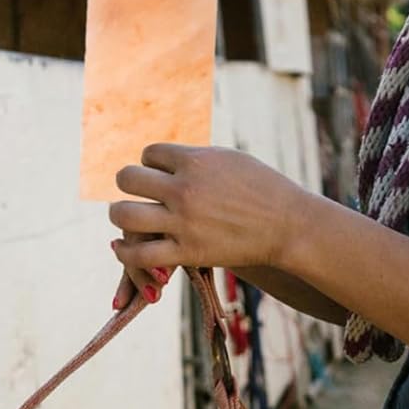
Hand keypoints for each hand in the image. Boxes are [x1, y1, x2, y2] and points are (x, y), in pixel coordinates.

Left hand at [107, 144, 304, 302]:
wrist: (288, 225)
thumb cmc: (261, 188)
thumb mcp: (229, 158)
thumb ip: (193, 156)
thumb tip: (160, 157)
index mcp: (195, 160)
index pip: (148, 153)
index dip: (150, 163)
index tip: (160, 174)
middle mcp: (185, 189)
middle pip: (128, 179)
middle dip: (129, 184)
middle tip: (138, 193)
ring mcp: (184, 222)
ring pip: (124, 215)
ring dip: (120, 215)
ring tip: (127, 217)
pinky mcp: (188, 252)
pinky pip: (139, 255)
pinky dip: (125, 253)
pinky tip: (125, 248)